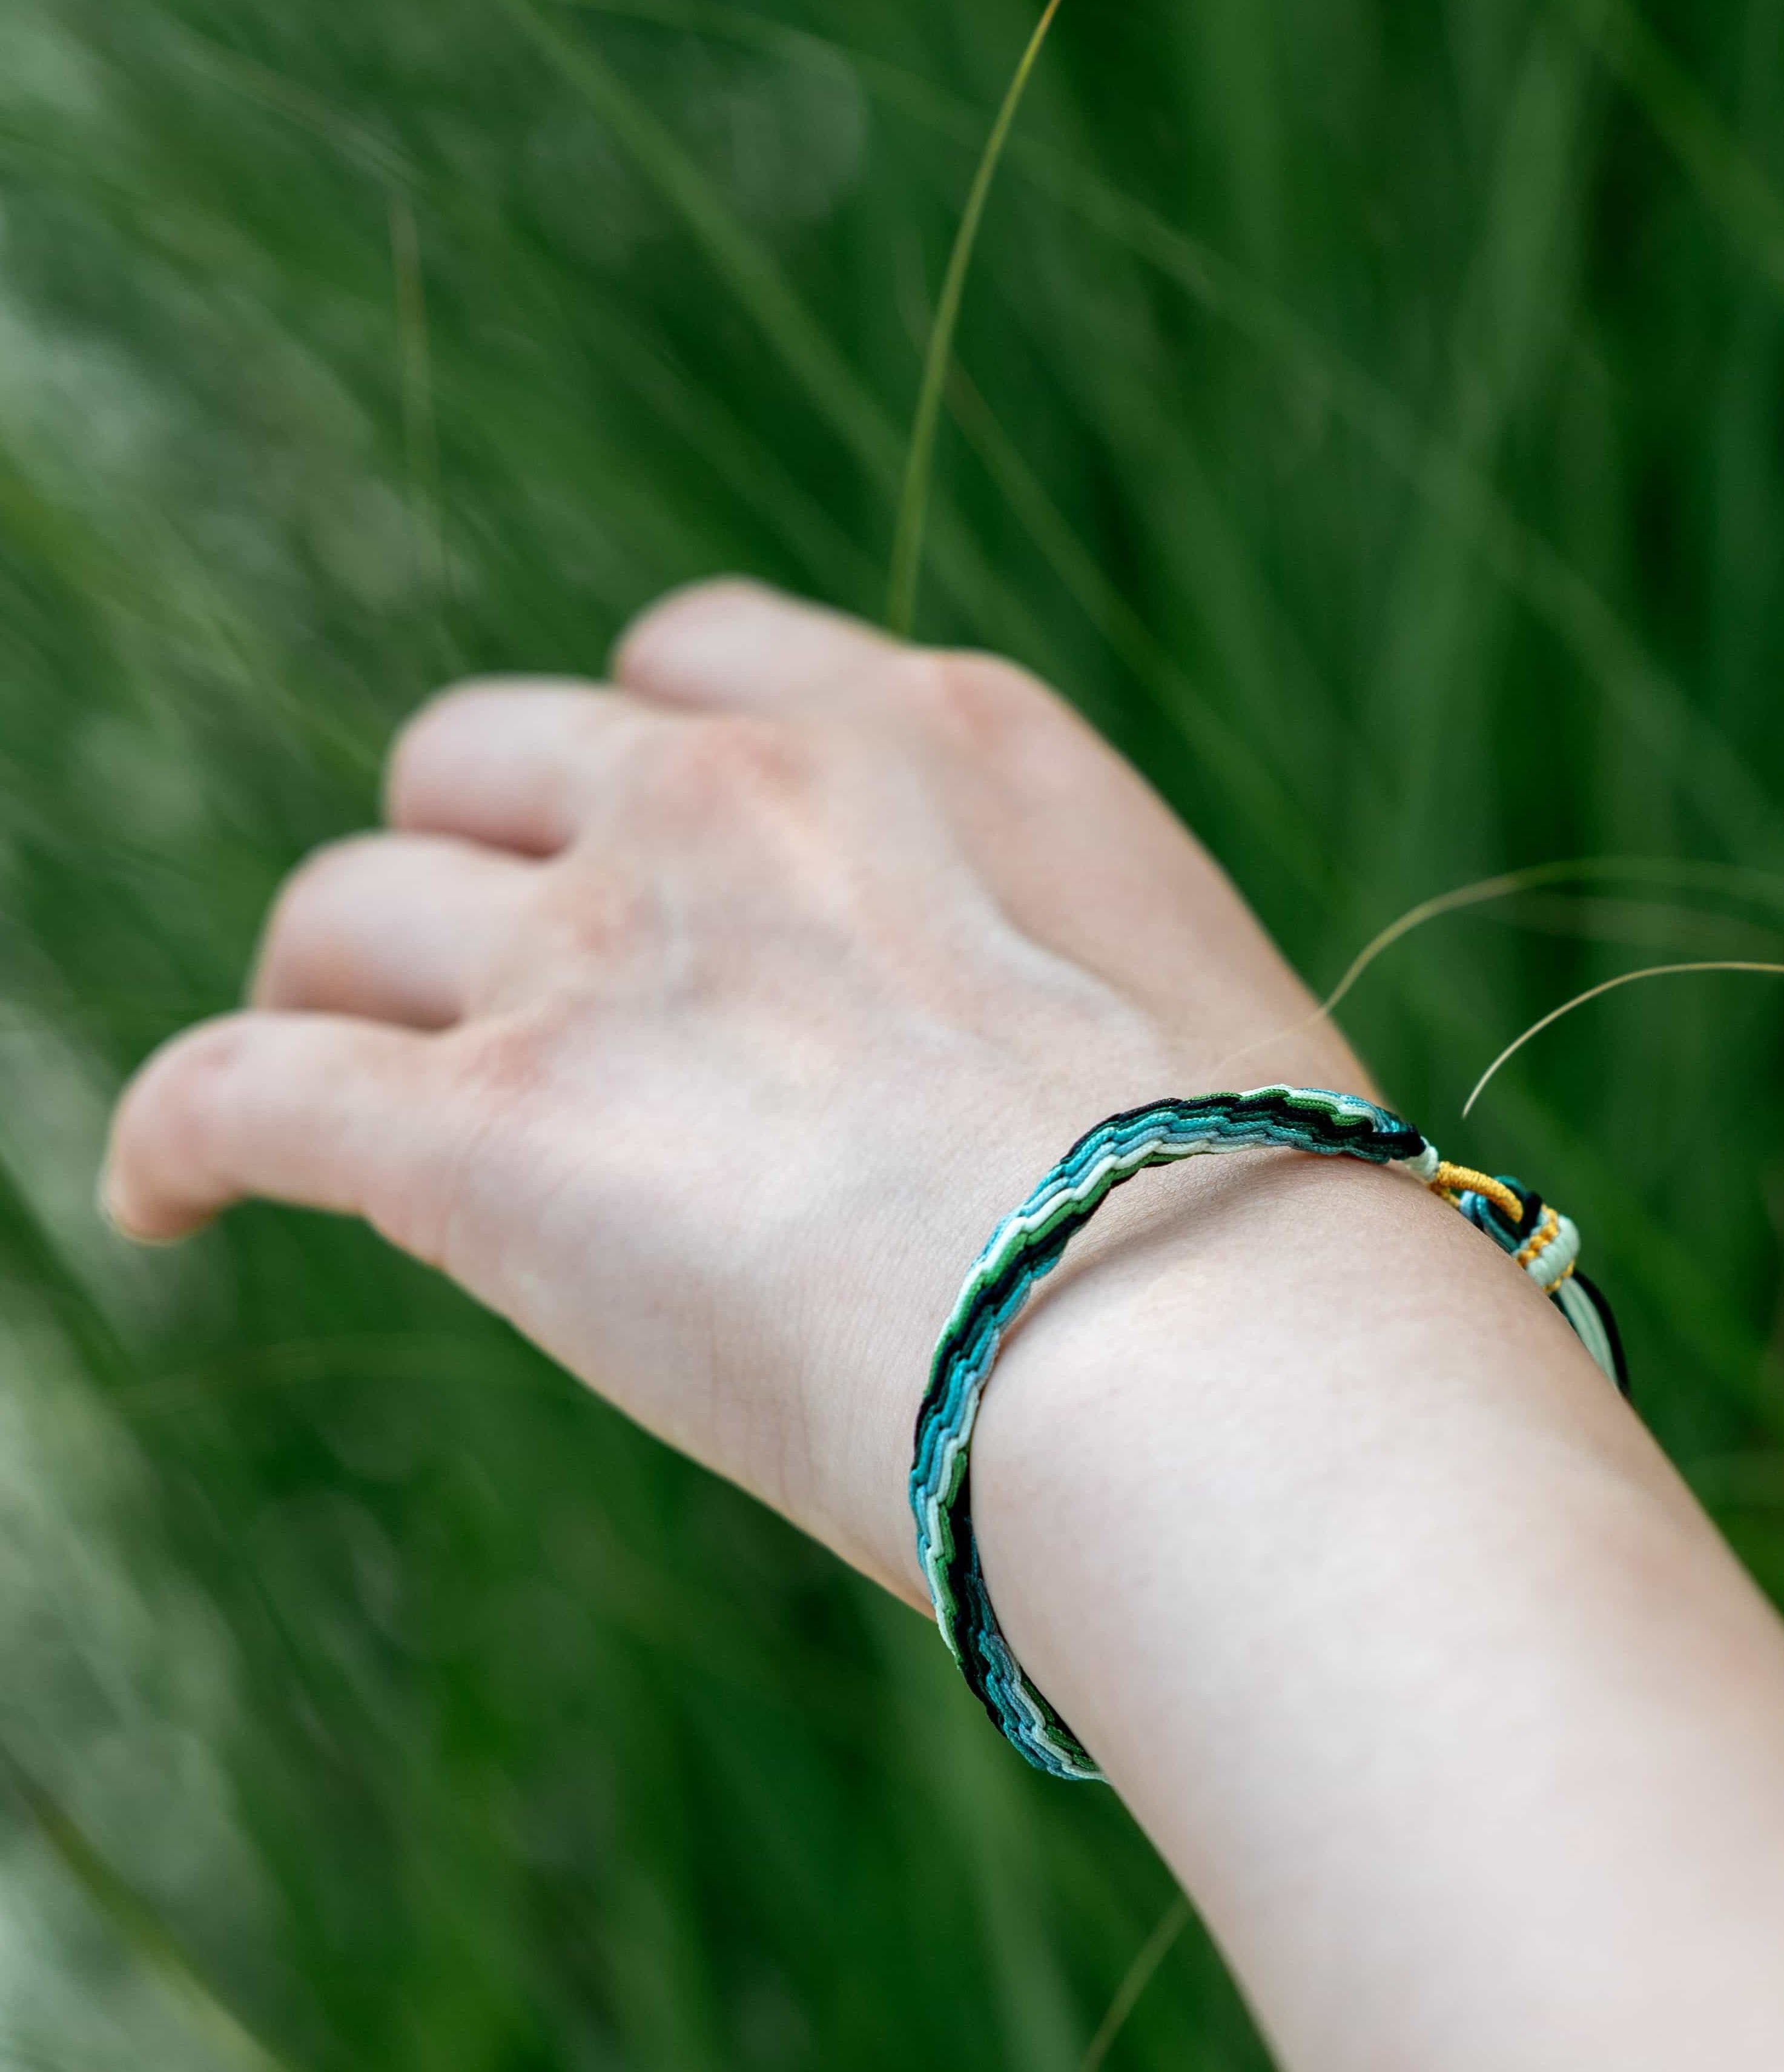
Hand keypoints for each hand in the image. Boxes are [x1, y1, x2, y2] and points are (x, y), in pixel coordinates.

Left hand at [101, 579, 1366, 1593]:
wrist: (1221, 1355)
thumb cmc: (1272, 1243)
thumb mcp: (1190, 1014)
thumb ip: (1053, 981)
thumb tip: (1017, 1099)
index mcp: (945, 740)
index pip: (698, 662)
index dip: (628, 759)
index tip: (630, 861)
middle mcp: (755, 793)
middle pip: (490, 758)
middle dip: (470, 862)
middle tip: (481, 989)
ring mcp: (614, 948)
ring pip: (349, 910)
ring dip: (330, 991)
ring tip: (336, 1096)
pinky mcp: (497, 1130)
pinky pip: (243, 1086)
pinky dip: (180, 1135)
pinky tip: (169, 1203)